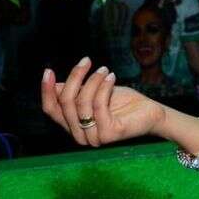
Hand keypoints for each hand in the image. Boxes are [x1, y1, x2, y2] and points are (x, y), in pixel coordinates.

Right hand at [40, 57, 165, 147]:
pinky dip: (103, 87)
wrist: (152, 112)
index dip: (46, 90)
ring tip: (105, 70)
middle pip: (65, 103)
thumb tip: (55, 85)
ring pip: (81, 102)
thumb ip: (75, 92)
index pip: (51, 109)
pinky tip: (111, 77)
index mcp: (73, 127)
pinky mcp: (108, 134)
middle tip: (86, 61)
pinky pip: (98, 105)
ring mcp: (93, 138)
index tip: (48, 71)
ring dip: (92, 81)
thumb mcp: (94, 93)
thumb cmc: (123, 102)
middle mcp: (80, 136)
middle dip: (74, 78)